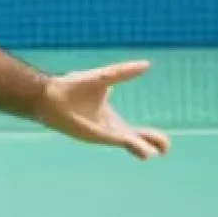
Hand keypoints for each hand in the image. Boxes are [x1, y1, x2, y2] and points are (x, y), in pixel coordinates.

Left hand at [32, 60, 168, 159]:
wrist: (52, 96)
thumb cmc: (73, 86)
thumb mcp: (104, 78)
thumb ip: (124, 72)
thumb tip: (147, 64)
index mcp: (111, 118)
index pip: (137, 133)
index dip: (151, 137)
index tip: (164, 141)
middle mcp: (109, 128)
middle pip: (137, 141)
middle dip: (152, 144)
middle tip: (165, 147)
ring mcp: (105, 133)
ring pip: (131, 144)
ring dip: (145, 147)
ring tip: (159, 151)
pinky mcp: (99, 135)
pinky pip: (121, 143)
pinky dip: (136, 146)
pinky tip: (146, 152)